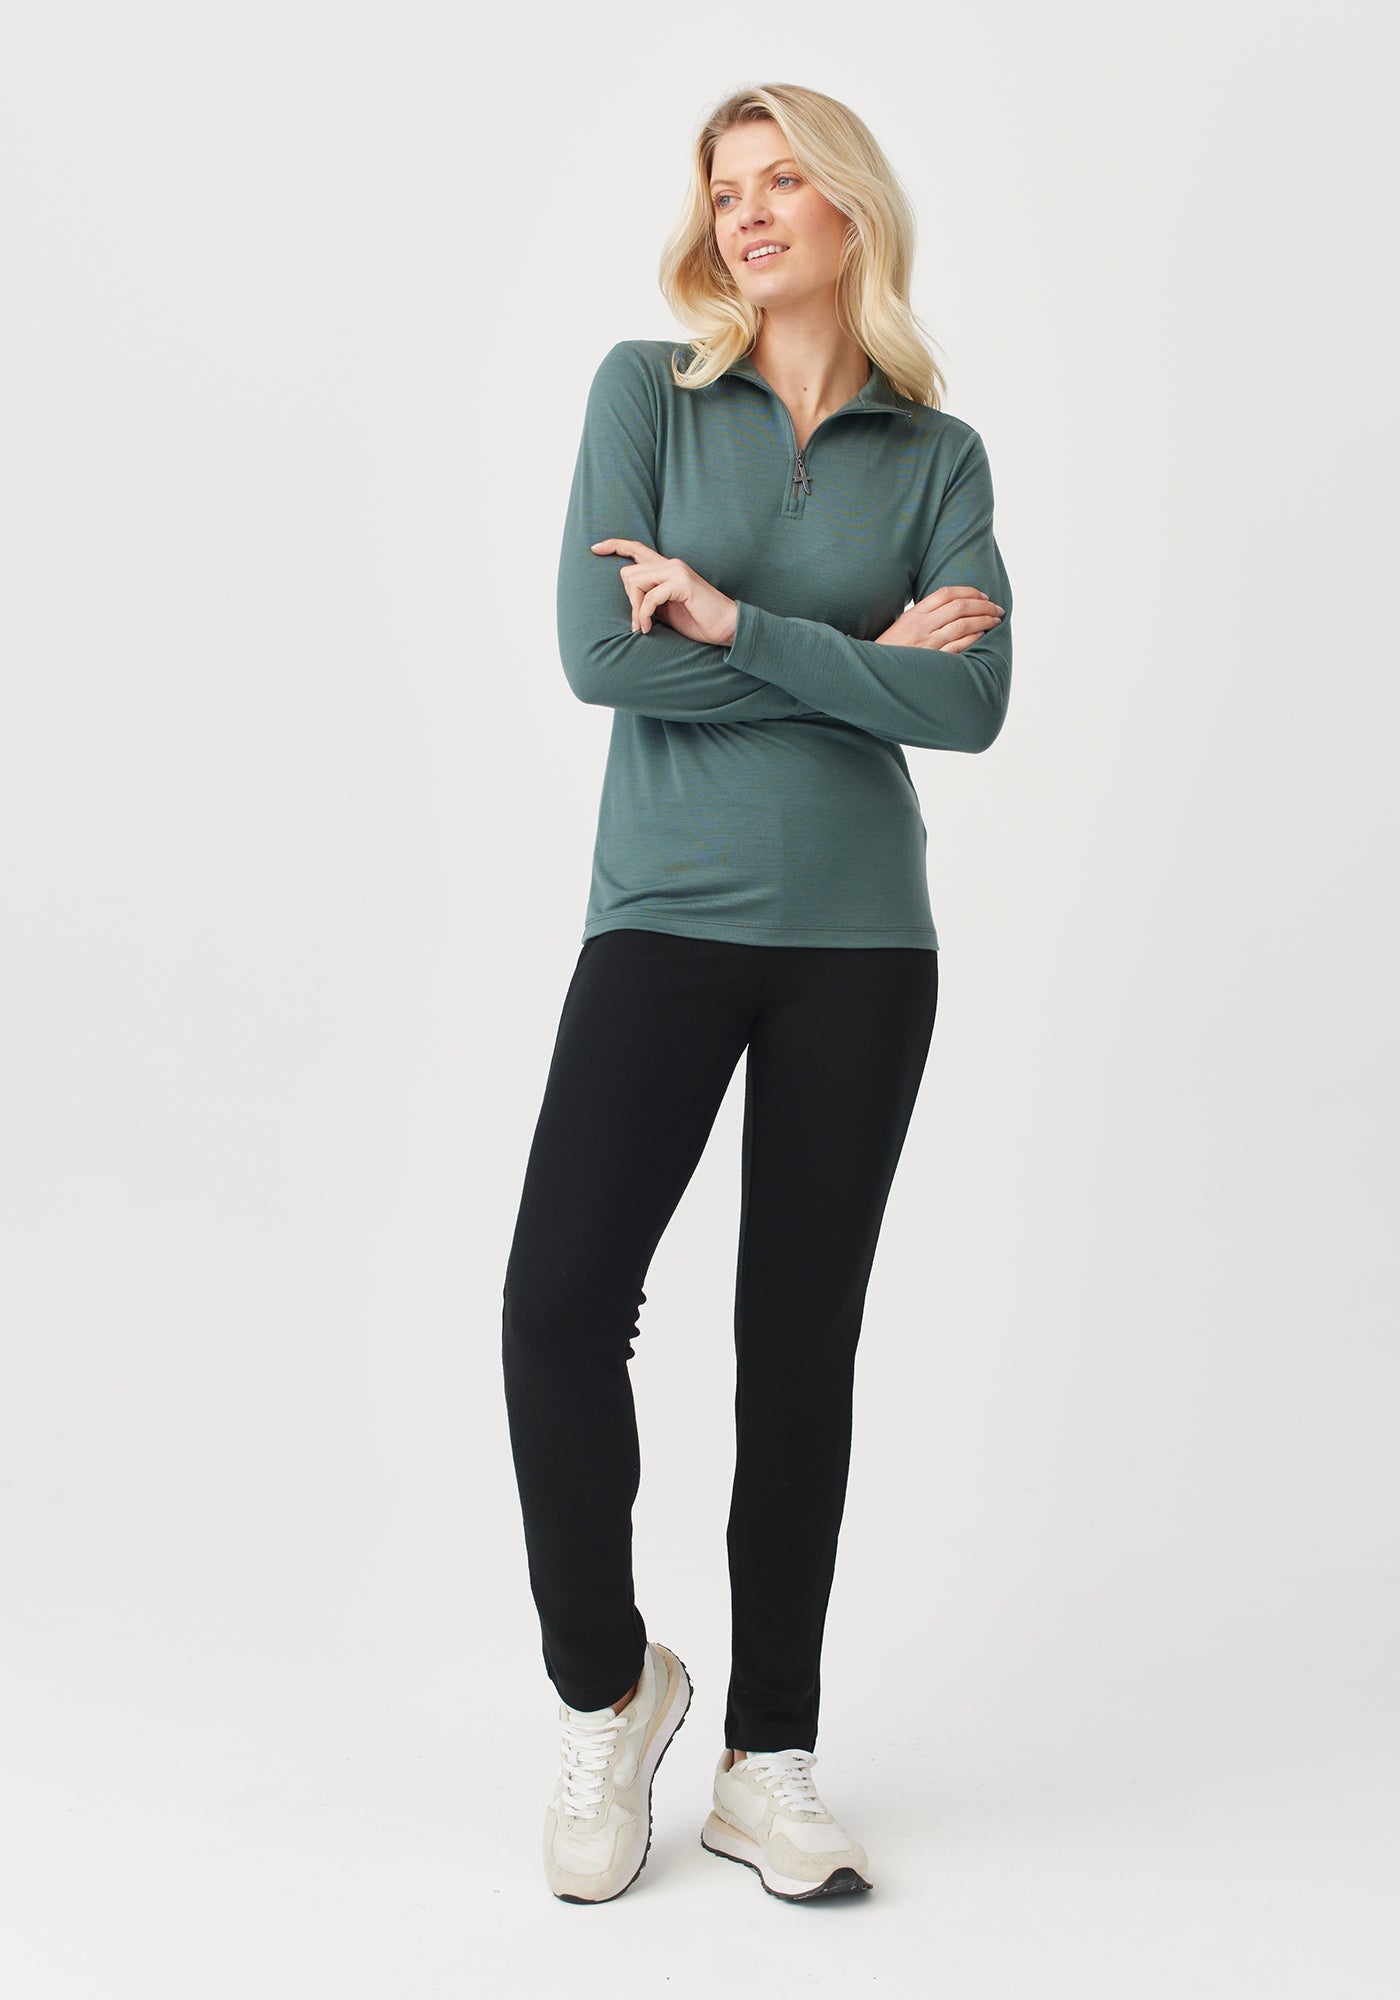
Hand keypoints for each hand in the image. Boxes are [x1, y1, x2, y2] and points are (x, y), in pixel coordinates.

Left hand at [590, 538, 737, 645]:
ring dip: (634, 608)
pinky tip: (648, 628)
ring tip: (643, 626)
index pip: (636, 548)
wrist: (726, 627)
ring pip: (635, 581)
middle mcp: (670, 564)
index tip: (595, 548)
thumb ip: (648, 599)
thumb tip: (627, 603)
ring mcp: (676, 571)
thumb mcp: (665, 609)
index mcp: (666, 568)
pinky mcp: (682, 583)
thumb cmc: (697, 621)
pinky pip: (649, 596)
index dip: (614, 545)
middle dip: (627, 600)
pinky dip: (644, 614)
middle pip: (628, 572)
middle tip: (637, 622)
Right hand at [877, 586, 1003, 653]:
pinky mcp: (932, 660)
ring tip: (995, 621)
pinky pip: (957, 646)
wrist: (874, 670)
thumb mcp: (904, 623)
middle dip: (983, 606)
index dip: (969, 591)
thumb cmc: (892, 648)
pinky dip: (972, 638)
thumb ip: (925, 613)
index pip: (946, 593)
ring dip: (984, 621)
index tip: (983, 596)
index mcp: (915, 613)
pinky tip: (981, 635)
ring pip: (963, 625)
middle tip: (996, 609)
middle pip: (959, 607)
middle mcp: (922, 625)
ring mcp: (928, 643)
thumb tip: (952, 606)